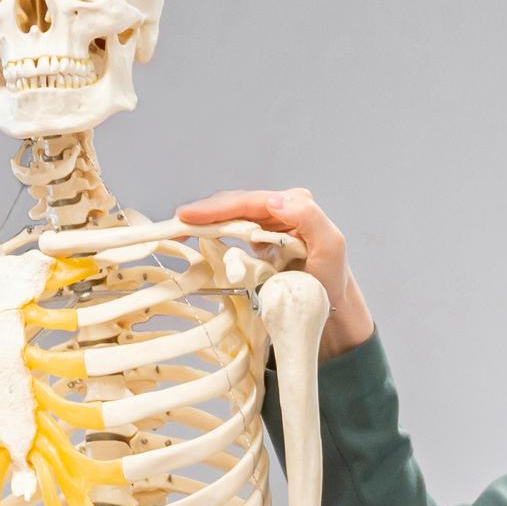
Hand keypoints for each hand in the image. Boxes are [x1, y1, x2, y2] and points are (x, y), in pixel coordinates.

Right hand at [181, 187, 373, 356]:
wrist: (329, 304)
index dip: (217, 208)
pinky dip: (211, 234)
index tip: (189, 217)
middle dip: (204, 213)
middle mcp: (279, 209)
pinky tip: (195, 238)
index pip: (249, 202)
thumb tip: (274, 201)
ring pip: (229, 217)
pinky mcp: (257, 240)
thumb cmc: (331, 278)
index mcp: (294, 205)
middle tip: (176, 224)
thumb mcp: (331, 246)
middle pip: (234, 205)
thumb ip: (309, 218)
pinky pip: (230, 231)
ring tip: (178, 229)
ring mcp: (266, 224)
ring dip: (203, 222)